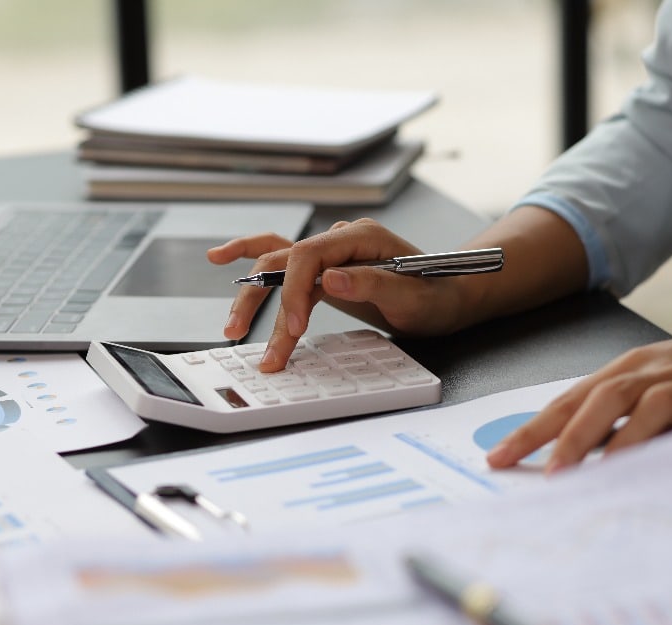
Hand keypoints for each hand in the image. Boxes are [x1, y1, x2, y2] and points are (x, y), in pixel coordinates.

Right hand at [208, 219, 471, 370]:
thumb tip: (329, 280)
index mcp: (361, 237)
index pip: (308, 256)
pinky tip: (221, 259)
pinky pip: (283, 262)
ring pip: (276, 263)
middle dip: (263, 301)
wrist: (450, 298)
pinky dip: (252, 262)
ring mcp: (330, 252)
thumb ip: (371, 284)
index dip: (294, 292)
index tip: (295, 329)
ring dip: (252, 293)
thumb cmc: (437, 297)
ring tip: (232, 326)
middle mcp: (340, 238)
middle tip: (251, 341)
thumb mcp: (412, 298)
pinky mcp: (325, 269)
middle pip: (284, 260)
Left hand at [486, 318, 671, 472]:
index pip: (569, 400)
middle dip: (570, 437)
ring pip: (651, 410)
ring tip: (597, 476)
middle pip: (603, 400)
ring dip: (622, 443)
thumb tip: (565, 455)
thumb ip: (611, 415)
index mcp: (627, 370)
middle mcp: (653, 374)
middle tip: (548, 473)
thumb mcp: (649, 382)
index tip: (500, 457)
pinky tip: (669, 471)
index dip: (533, 430)